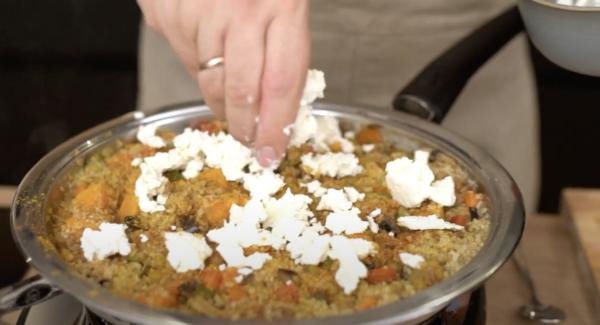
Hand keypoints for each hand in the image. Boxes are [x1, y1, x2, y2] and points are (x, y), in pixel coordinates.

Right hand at [137, 0, 309, 166]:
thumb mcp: (286, 4)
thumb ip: (285, 52)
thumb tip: (278, 111)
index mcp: (281, 7)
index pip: (281, 84)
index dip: (275, 127)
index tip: (271, 153)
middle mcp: (239, 12)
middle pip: (240, 93)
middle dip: (243, 127)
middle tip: (247, 140)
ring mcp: (198, 12)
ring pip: (207, 80)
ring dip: (220, 95)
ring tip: (229, 84)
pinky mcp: (165, 12)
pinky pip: (182, 57)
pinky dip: (196, 63)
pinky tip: (205, 43)